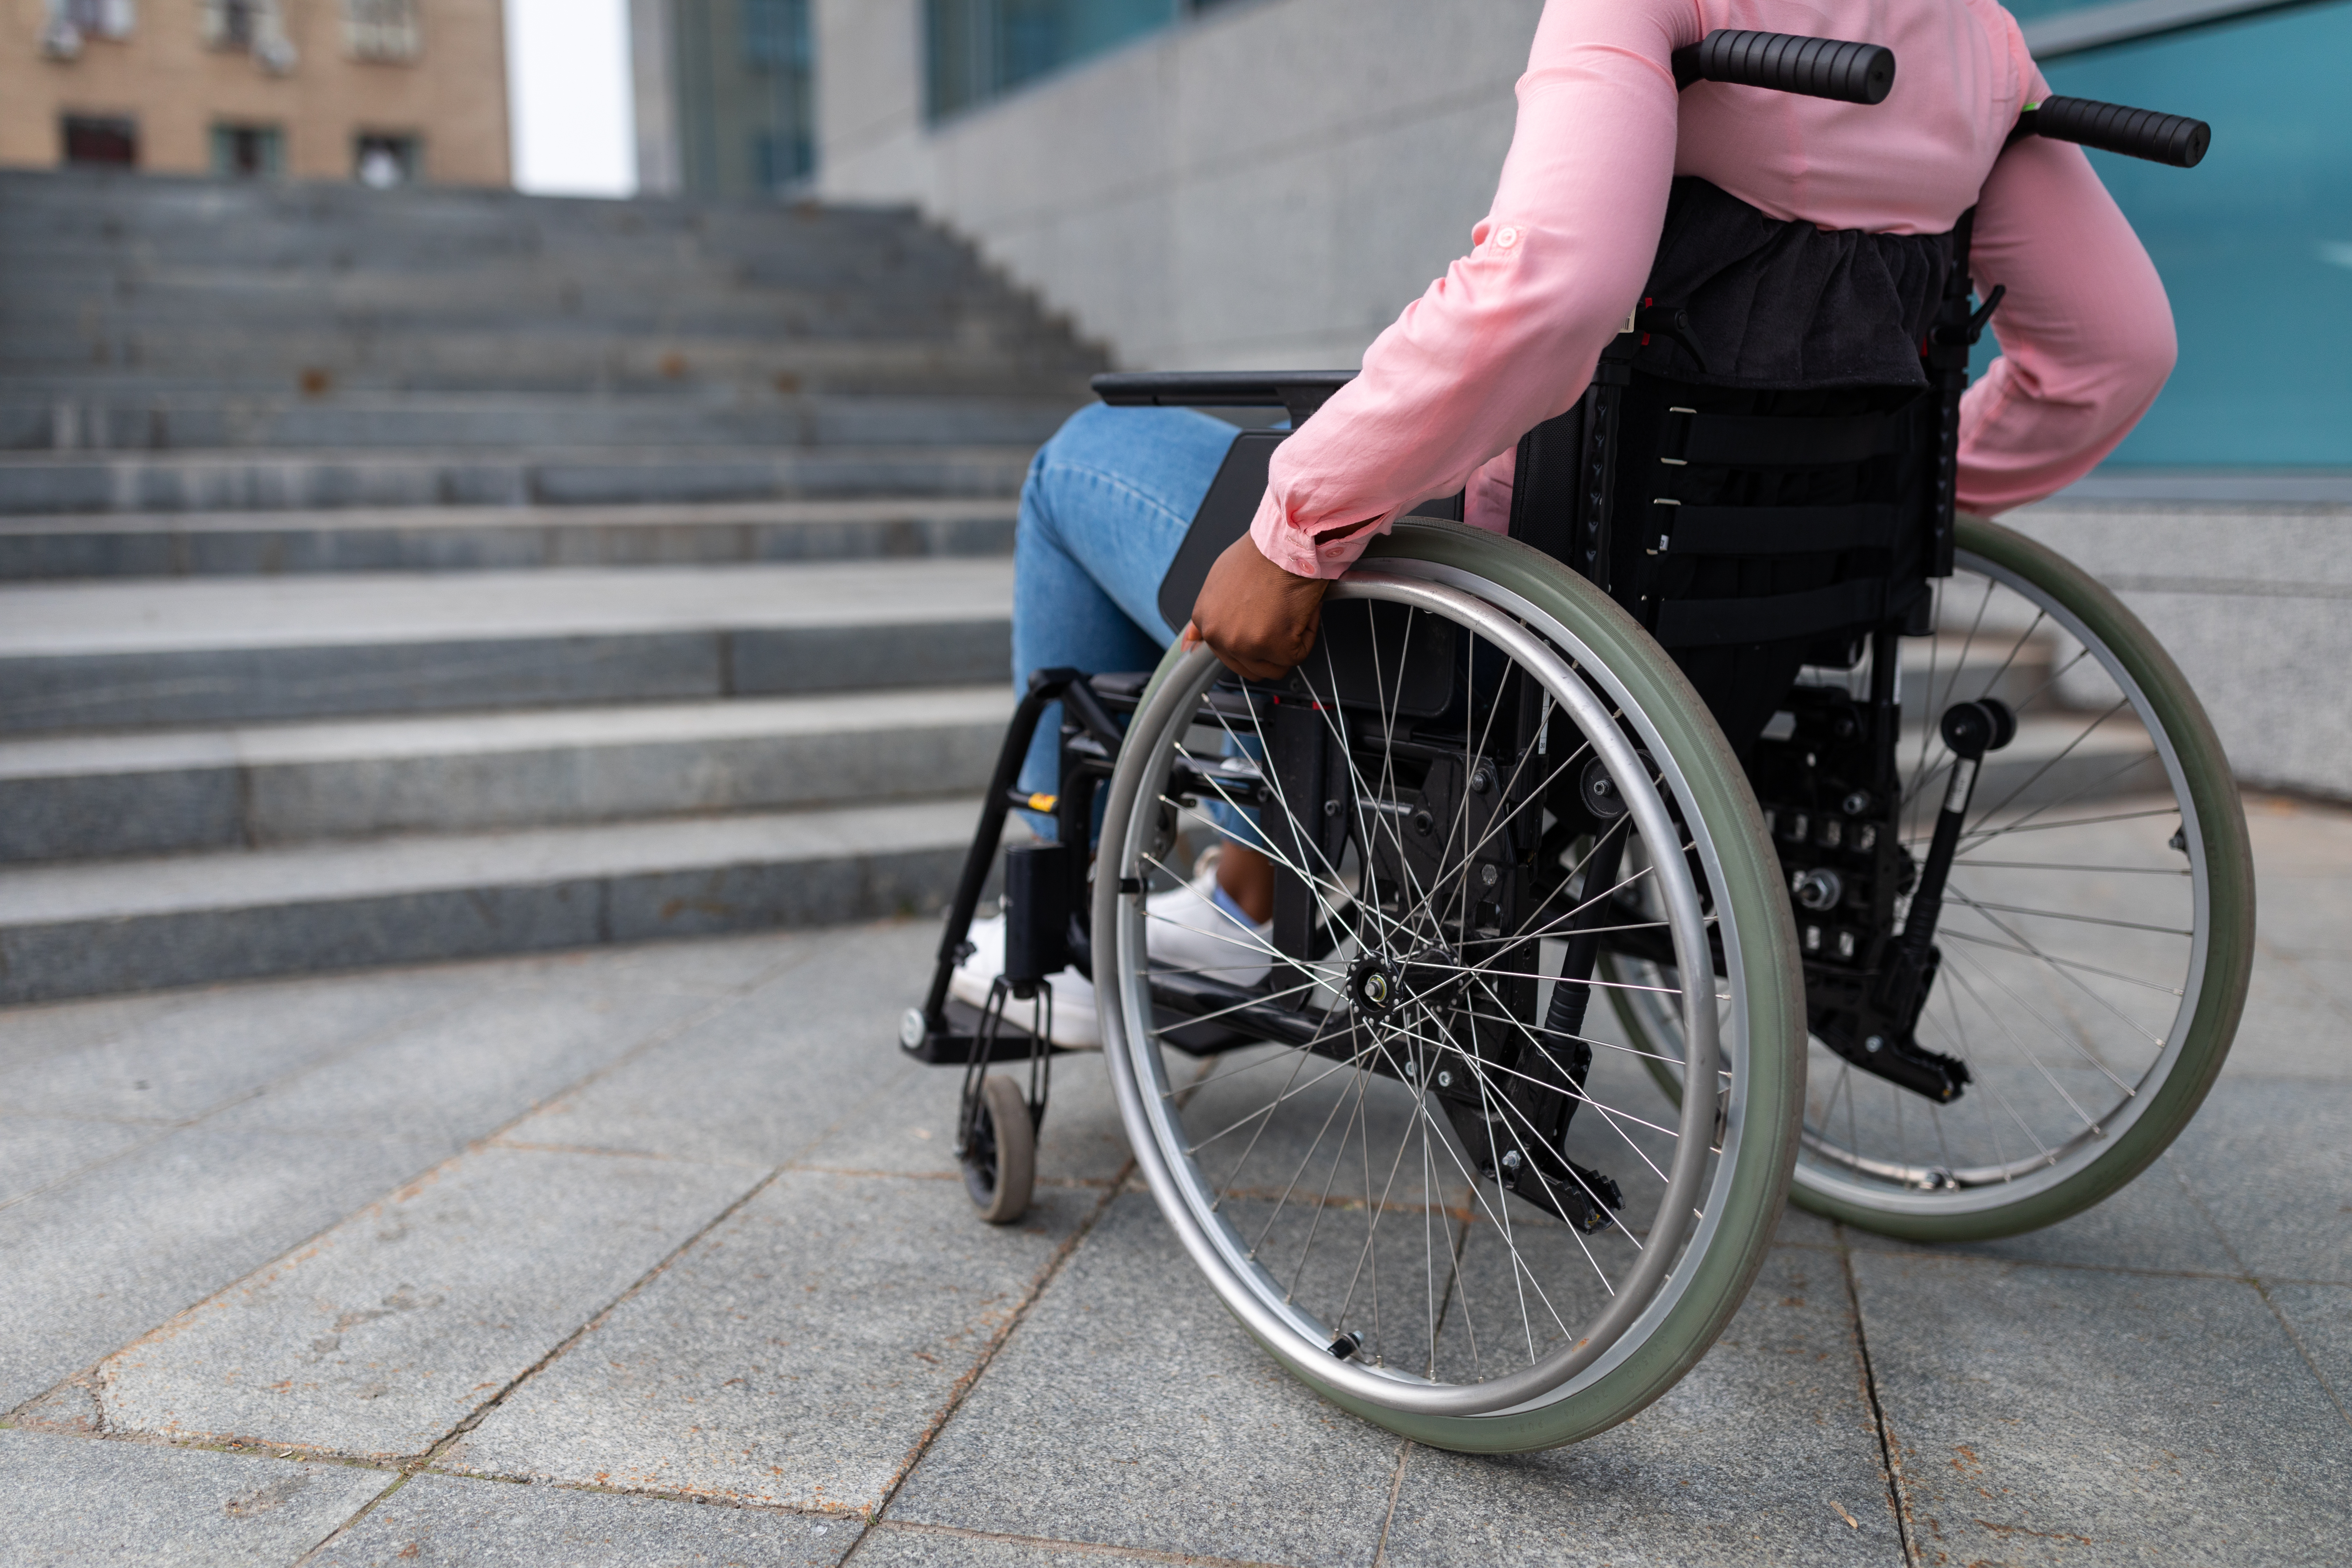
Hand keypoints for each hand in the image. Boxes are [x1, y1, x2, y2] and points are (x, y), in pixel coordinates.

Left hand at [1182, 533, 1329, 681]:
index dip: (1250, 642)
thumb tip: (1190, 643)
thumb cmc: (1259, 555)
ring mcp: (1247, 644)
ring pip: (1274, 668)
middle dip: (1269, 649)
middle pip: (1249, 669)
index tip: (1261, 627)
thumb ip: (1207, 616)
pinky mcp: (1276, 646)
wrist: (1284, 542)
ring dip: (1287, 644)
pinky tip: (1298, 609)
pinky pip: (1298, 655)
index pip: (1227, 655)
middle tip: (1277, 617)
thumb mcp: (1217, 582)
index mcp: (1205, 622)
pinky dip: (1306, 634)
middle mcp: (1220, 637)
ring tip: (1286, 611)